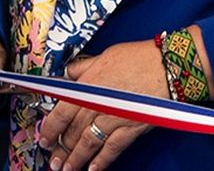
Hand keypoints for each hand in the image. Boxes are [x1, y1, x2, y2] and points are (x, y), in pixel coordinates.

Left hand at [37, 40, 162, 170]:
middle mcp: (98, 105)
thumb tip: (70, 73)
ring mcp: (114, 118)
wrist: (169, 65)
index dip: (50, 129)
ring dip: (75, 159)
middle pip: (73, 132)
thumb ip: (84, 67)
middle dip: (61, 149)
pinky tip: (93, 168)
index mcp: (89, 86)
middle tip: (53, 160)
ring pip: (88, 144)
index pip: (61, 113)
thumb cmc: (140, 57)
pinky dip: (102, 160)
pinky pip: (112, 148)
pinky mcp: (131, 128)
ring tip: (67, 169)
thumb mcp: (106, 55)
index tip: (44, 138)